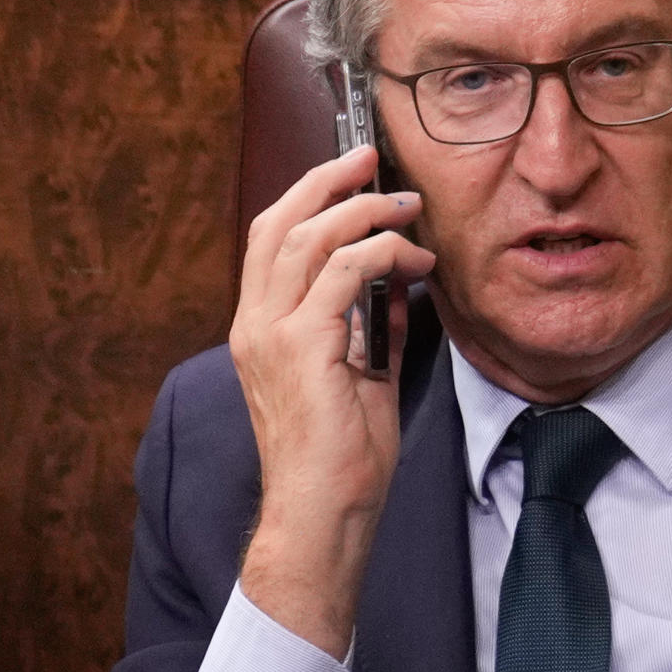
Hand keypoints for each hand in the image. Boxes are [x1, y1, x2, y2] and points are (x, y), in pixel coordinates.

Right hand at [227, 145, 436, 656]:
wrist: (324, 511)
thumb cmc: (343, 459)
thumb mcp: (362, 377)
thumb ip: (371, 328)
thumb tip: (399, 287)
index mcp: (260, 330)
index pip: (270, 240)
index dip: (308, 198)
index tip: (351, 175)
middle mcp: (255, 324)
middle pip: (278, 223)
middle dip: (325, 182)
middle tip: (370, 160)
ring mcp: (272, 334)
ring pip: (307, 238)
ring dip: (363, 212)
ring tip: (407, 206)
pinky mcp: (303, 347)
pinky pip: (343, 273)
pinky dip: (383, 255)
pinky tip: (416, 262)